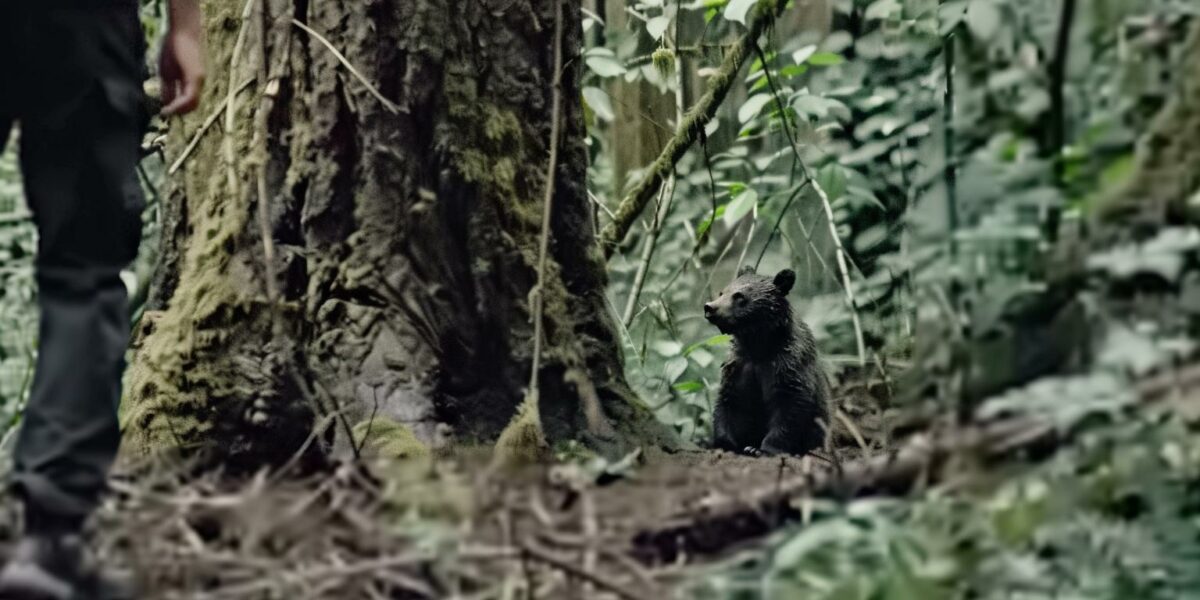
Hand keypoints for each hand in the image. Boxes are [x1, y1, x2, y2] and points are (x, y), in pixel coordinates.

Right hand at [159, 0, 204, 115]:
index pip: (187, 102)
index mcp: (191, 82)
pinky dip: (181, 105)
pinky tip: (170, 107)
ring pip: (193, 104)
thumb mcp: (167, 72)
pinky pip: (191, 97)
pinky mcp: (196, 76)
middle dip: (178, 112)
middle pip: (191, 106)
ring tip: (166, 112)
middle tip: (165, 114)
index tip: (164, 113)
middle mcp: (199, 83)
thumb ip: (168, 88)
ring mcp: (199, 80)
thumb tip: (166, 104)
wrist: (181, 31)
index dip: (176, 109)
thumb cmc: (173, 47)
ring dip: (179, 111)